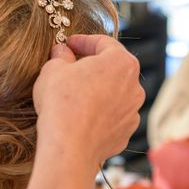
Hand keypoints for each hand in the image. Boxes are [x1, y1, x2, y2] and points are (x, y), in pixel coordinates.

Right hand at [33, 35, 143, 164]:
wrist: (69, 147)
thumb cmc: (62, 102)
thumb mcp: (54, 69)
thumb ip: (61, 56)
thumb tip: (62, 52)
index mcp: (121, 62)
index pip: (103, 42)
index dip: (83, 41)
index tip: (68, 44)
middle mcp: (134, 86)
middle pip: (113, 68)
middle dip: (92, 66)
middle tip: (71, 66)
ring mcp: (133, 112)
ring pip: (114, 94)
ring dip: (97, 91)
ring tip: (75, 94)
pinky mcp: (125, 133)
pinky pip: (112, 116)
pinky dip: (99, 113)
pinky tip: (81, 116)